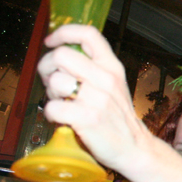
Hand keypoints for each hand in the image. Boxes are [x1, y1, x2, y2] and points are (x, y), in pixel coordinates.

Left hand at [37, 24, 152, 171]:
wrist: (135, 147)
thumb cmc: (118, 118)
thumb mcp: (114, 85)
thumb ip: (93, 68)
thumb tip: (60, 57)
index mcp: (112, 67)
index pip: (88, 34)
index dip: (64, 33)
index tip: (51, 42)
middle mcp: (106, 79)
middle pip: (61, 55)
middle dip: (47, 67)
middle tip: (53, 82)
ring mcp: (97, 99)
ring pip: (55, 81)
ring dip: (50, 93)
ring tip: (61, 102)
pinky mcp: (87, 118)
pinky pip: (52, 107)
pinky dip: (51, 114)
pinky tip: (61, 118)